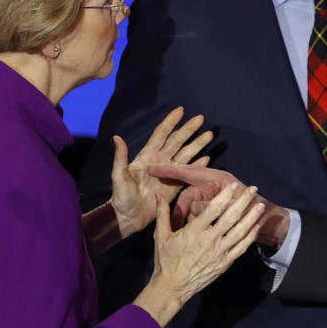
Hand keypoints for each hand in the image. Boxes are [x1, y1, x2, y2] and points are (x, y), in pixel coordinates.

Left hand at [109, 107, 212, 238]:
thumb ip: (121, 157)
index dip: (171, 122)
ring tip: (210, 135)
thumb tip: (117, 137)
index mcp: (148, 156)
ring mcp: (169, 173)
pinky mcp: (175, 185)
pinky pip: (189, 172)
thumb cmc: (121, 196)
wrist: (129, 217)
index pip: (162, 134)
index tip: (181, 110)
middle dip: (189, 129)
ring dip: (198, 144)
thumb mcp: (119, 176)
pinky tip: (207, 158)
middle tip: (201, 118)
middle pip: (178, 141)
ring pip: (186, 154)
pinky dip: (198, 165)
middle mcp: (161, 161)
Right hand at [135, 183, 263, 326]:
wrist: (172, 287)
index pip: (213, 209)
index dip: (225, 195)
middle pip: (230, 217)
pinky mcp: (225, 263)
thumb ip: (162, 214)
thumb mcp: (161, 235)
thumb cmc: (166, 260)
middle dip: (243, 202)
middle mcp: (209, 240)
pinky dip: (250, 236)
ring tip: (260, 205)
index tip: (233, 185)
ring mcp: (219, 253)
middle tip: (253, 189)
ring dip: (251, 217)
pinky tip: (256, 226)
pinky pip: (241, 248)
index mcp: (194, 231)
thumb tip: (159, 195)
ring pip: (240, 232)